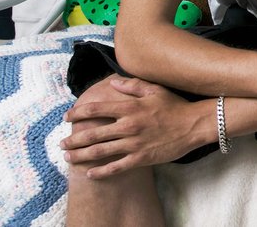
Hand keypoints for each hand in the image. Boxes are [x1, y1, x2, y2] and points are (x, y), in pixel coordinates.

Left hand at [61, 76, 207, 178]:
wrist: (195, 124)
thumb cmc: (175, 106)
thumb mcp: (155, 89)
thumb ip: (132, 85)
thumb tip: (112, 82)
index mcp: (130, 108)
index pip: (96, 110)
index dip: (78, 113)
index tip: (67, 117)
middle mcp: (128, 126)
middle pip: (93, 134)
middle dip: (73, 139)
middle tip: (61, 143)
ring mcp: (134, 144)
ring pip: (100, 151)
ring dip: (81, 155)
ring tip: (69, 158)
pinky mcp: (141, 158)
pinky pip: (116, 167)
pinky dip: (101, 171)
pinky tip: (90, 173)